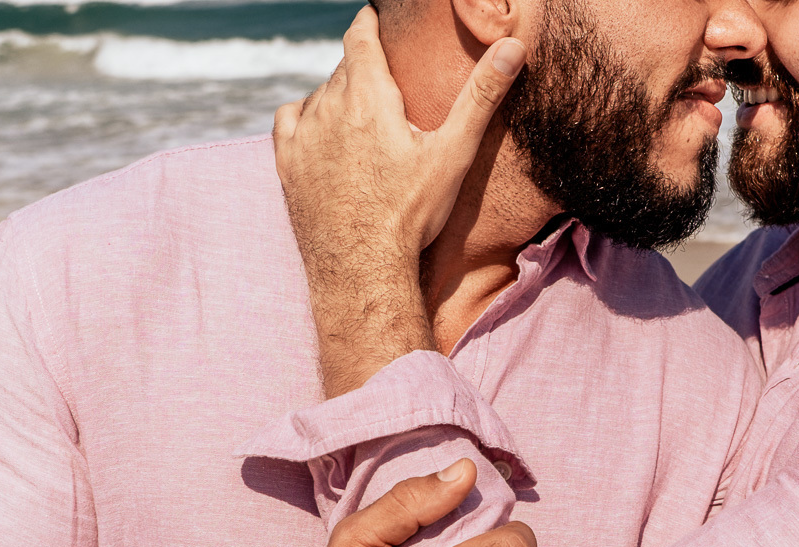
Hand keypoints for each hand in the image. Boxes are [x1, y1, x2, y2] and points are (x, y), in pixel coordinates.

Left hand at [273, 7, 527, 396]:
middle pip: (345, 68)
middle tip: (386, 79)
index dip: (370, 22)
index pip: (361, 35)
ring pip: (319, 93)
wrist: (362, 270)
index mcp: (368, 96)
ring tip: (362, 114)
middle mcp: (328, 106)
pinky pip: (290, 119)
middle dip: (364, 67)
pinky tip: (322, 128)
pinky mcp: (286, 164)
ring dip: (338, 95)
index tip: (377, 18)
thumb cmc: (412, 214)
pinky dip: (306, 115)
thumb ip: (481, 96)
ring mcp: (303, 135)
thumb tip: (512, 46)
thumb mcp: (454, 153)